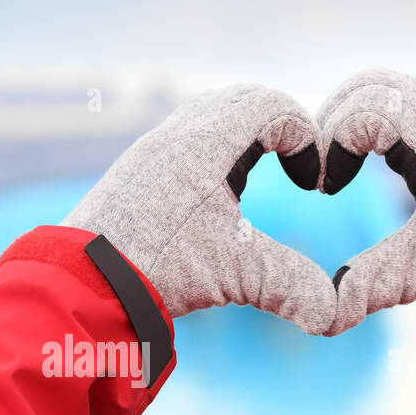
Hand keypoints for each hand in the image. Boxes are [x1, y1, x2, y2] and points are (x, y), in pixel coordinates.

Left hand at [64, 84, 336, 333]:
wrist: (79, 280)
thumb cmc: (157, 269)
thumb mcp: (234, 276)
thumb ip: (291, 287)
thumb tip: (337, 315)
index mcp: (204, 143)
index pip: (270, 105)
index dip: (303, 136)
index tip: (310, 181)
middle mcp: (175, 134)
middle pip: (241, 99)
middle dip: (278, 128)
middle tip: (296, 168)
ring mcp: (151, 149)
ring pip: (210, 116)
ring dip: (244, 138)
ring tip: (261, 178)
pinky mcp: (136, 171)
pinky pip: (185, 137)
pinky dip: (214, 153)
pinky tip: (217, 200)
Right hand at [315, 68, 415, 334]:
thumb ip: (375, 282)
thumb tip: (325, 316)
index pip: (364, 106)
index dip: (331, 143)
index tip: (327, 189)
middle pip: (371, 84)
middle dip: (333, 121)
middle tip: (322, 170)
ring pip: (389, 93)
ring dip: (353, 126)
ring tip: (340, 174)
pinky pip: (405, 115)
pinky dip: (376, 136)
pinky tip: (372, 177)